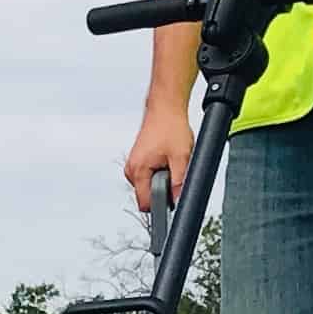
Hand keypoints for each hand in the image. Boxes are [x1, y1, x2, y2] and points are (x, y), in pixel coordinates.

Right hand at [124, 99, 194, 215]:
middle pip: (148, 196)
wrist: (165, 109)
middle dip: (163, 189)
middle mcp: (131, 169)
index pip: (146, 204)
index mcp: (138, 171)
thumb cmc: (171, 127)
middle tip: (173, 169)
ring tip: (169, 161)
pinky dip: (158, 172)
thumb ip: (180, 182)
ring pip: (148, 186)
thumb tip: (179, 200)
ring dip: (161, 180)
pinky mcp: (137, 162)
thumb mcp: (181, 157)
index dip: (162, 204)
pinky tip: (164, 158)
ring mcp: (133, 165)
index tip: (172, 195)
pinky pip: (148, 177)